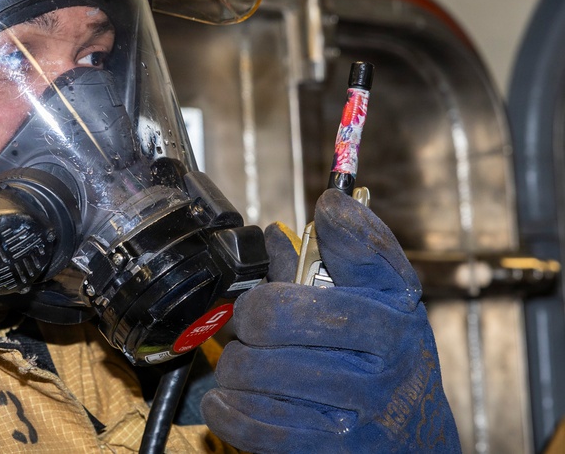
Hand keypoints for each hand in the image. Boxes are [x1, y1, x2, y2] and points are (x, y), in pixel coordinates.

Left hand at [201, 190, 459, 452]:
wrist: (418, 445)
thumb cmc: (385, 365)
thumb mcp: (377, 309)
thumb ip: (336, 265)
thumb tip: (289, 226)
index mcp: (395, 311)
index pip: (363, 259)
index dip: (339, 232)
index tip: (322, 214)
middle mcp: (387, 356)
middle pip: (277, 315)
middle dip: (247, 317)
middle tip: (248, 324)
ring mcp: (363, 408)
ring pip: (258, 370)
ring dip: (235, 367)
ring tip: (245, 367)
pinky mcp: (334, 449)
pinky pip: (257, 424)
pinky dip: (228, 409)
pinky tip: (229, 399)